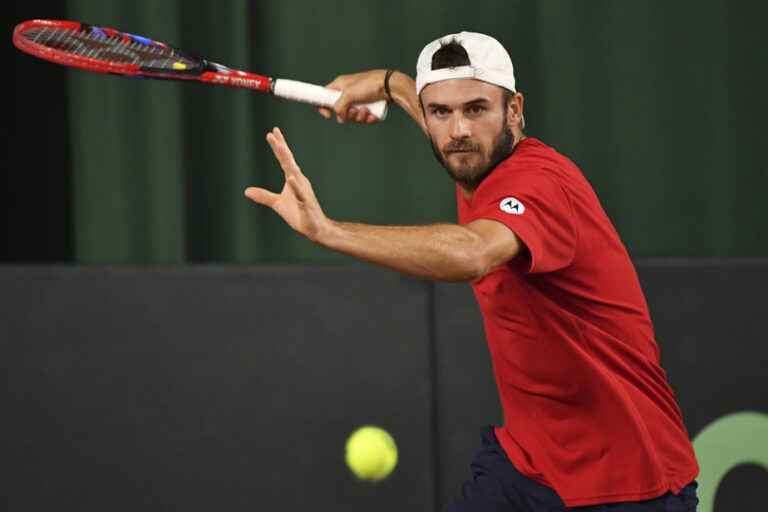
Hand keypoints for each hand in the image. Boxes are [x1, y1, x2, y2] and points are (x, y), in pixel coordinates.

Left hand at [244, 127, 329, 241]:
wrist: (315, 228)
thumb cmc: (298, 214)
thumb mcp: (278, 204)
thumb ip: (263, 196)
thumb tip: (246, 191)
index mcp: (294, 179)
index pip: (285, 159)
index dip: (279, 146)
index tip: (273, 132)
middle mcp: (300, 181)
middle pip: (289, 161)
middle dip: (281, 147)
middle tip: (274, 133)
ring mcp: (303, 192)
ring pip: (294, 173)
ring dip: (288, 160)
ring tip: (280, 147)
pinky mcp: (306, 204)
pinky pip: (300, 194)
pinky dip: (296, 186)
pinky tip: (290, 178)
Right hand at [318, 69, 387, 123]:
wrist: (390, 86)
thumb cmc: (369, 84)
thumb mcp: (349, 94)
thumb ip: (339, 106)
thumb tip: (339, 116)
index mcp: (341, 85)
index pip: (325, 95)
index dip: (324, 106)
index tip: (327, 115)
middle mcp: (349, 93)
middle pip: (340, 111)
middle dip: (348, 115)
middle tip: (354, 111)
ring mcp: (359, 100)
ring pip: (353, 116)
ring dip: (360, 117)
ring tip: (367, 111)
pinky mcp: (369, 107)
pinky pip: (364, 118)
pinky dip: (368, 118)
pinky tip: (373, 115)